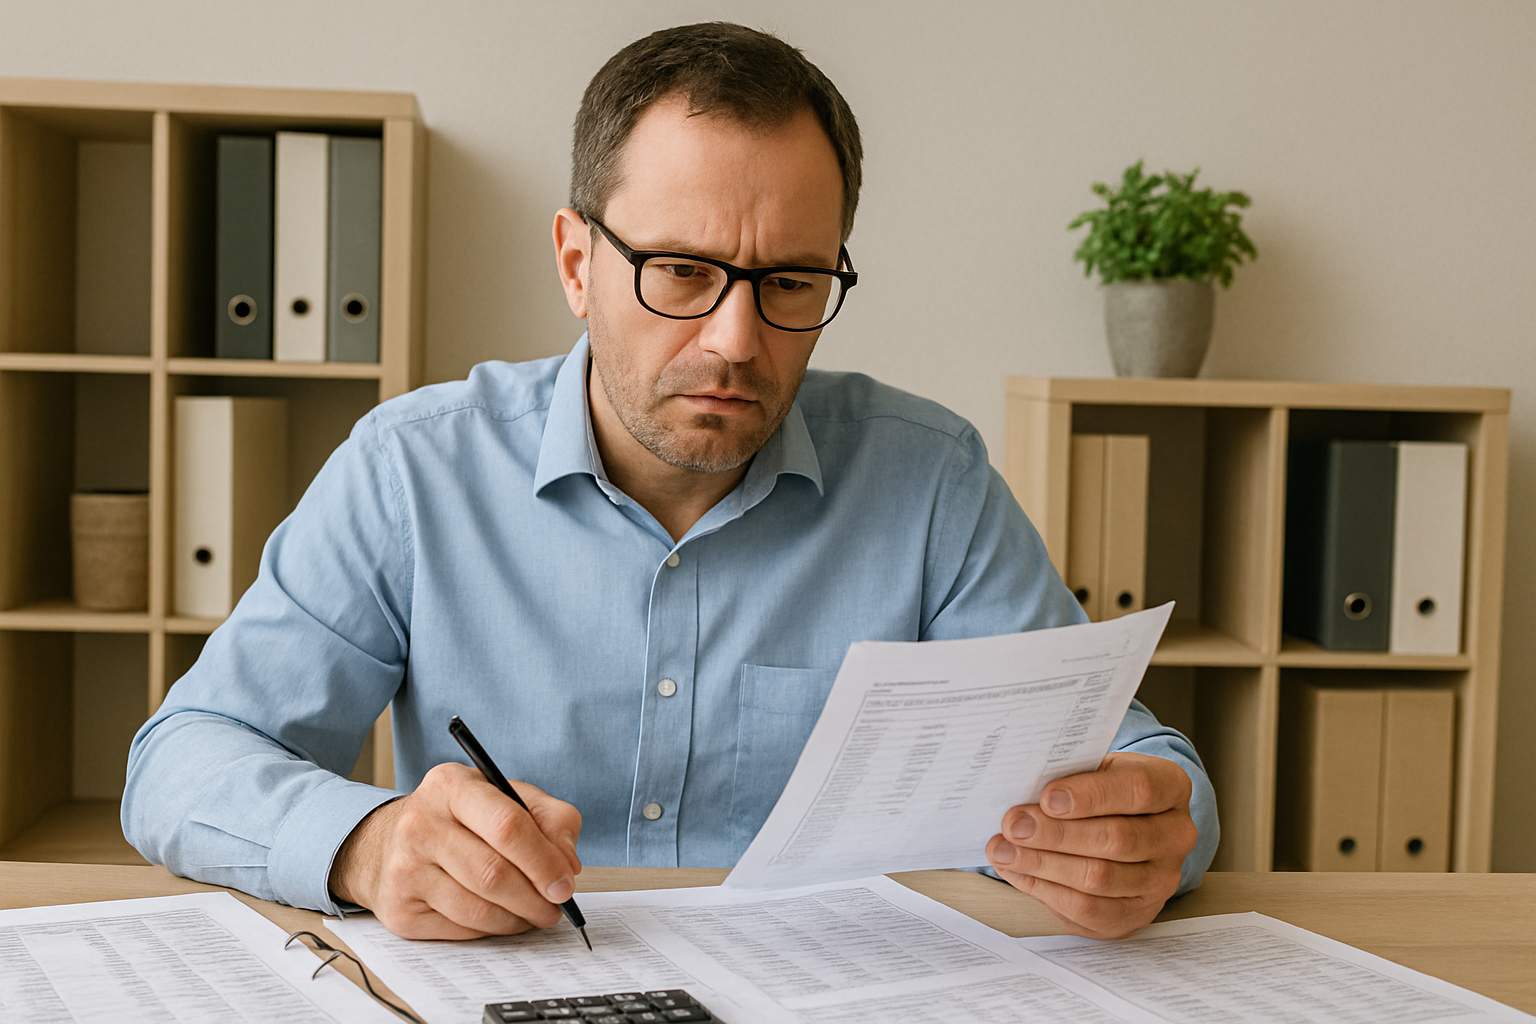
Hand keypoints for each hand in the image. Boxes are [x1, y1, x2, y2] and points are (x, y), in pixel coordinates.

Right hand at [329, 762, 581, 939]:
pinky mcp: (399, 910)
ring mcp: (404, 869)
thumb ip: (551, 819)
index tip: (565, 883)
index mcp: (450, 785)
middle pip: (493, 874)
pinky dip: (491, 929)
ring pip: (478, 909)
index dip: (544, 860)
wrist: (391, 842)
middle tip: (556, 907)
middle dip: (535, 898)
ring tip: (534, 913)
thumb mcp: (508, 797)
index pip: (508, 826)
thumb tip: (568, 865)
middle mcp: (419, 824)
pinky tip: (500, 916)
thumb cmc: (463, 818)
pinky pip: (461, 930)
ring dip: (518, 919)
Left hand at [985, 752, 1195, 939]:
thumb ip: (1069, 775)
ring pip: (1099, 877)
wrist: (1121, 828)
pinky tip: (1017, 871)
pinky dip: (1045, 889)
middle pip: (1117, 839)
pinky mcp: (1136, 914)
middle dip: (1057, 833)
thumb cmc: (1101, 792)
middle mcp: (1176, 835)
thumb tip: (1022, 788)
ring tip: (1004, 849)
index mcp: (1170, 786)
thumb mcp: (1094, 770)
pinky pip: (1088, 908)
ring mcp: (1161, 880)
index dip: (1091, 795)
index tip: (1048, 798)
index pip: (1138, 789)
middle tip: (1013, 825)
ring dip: (1043, 864)